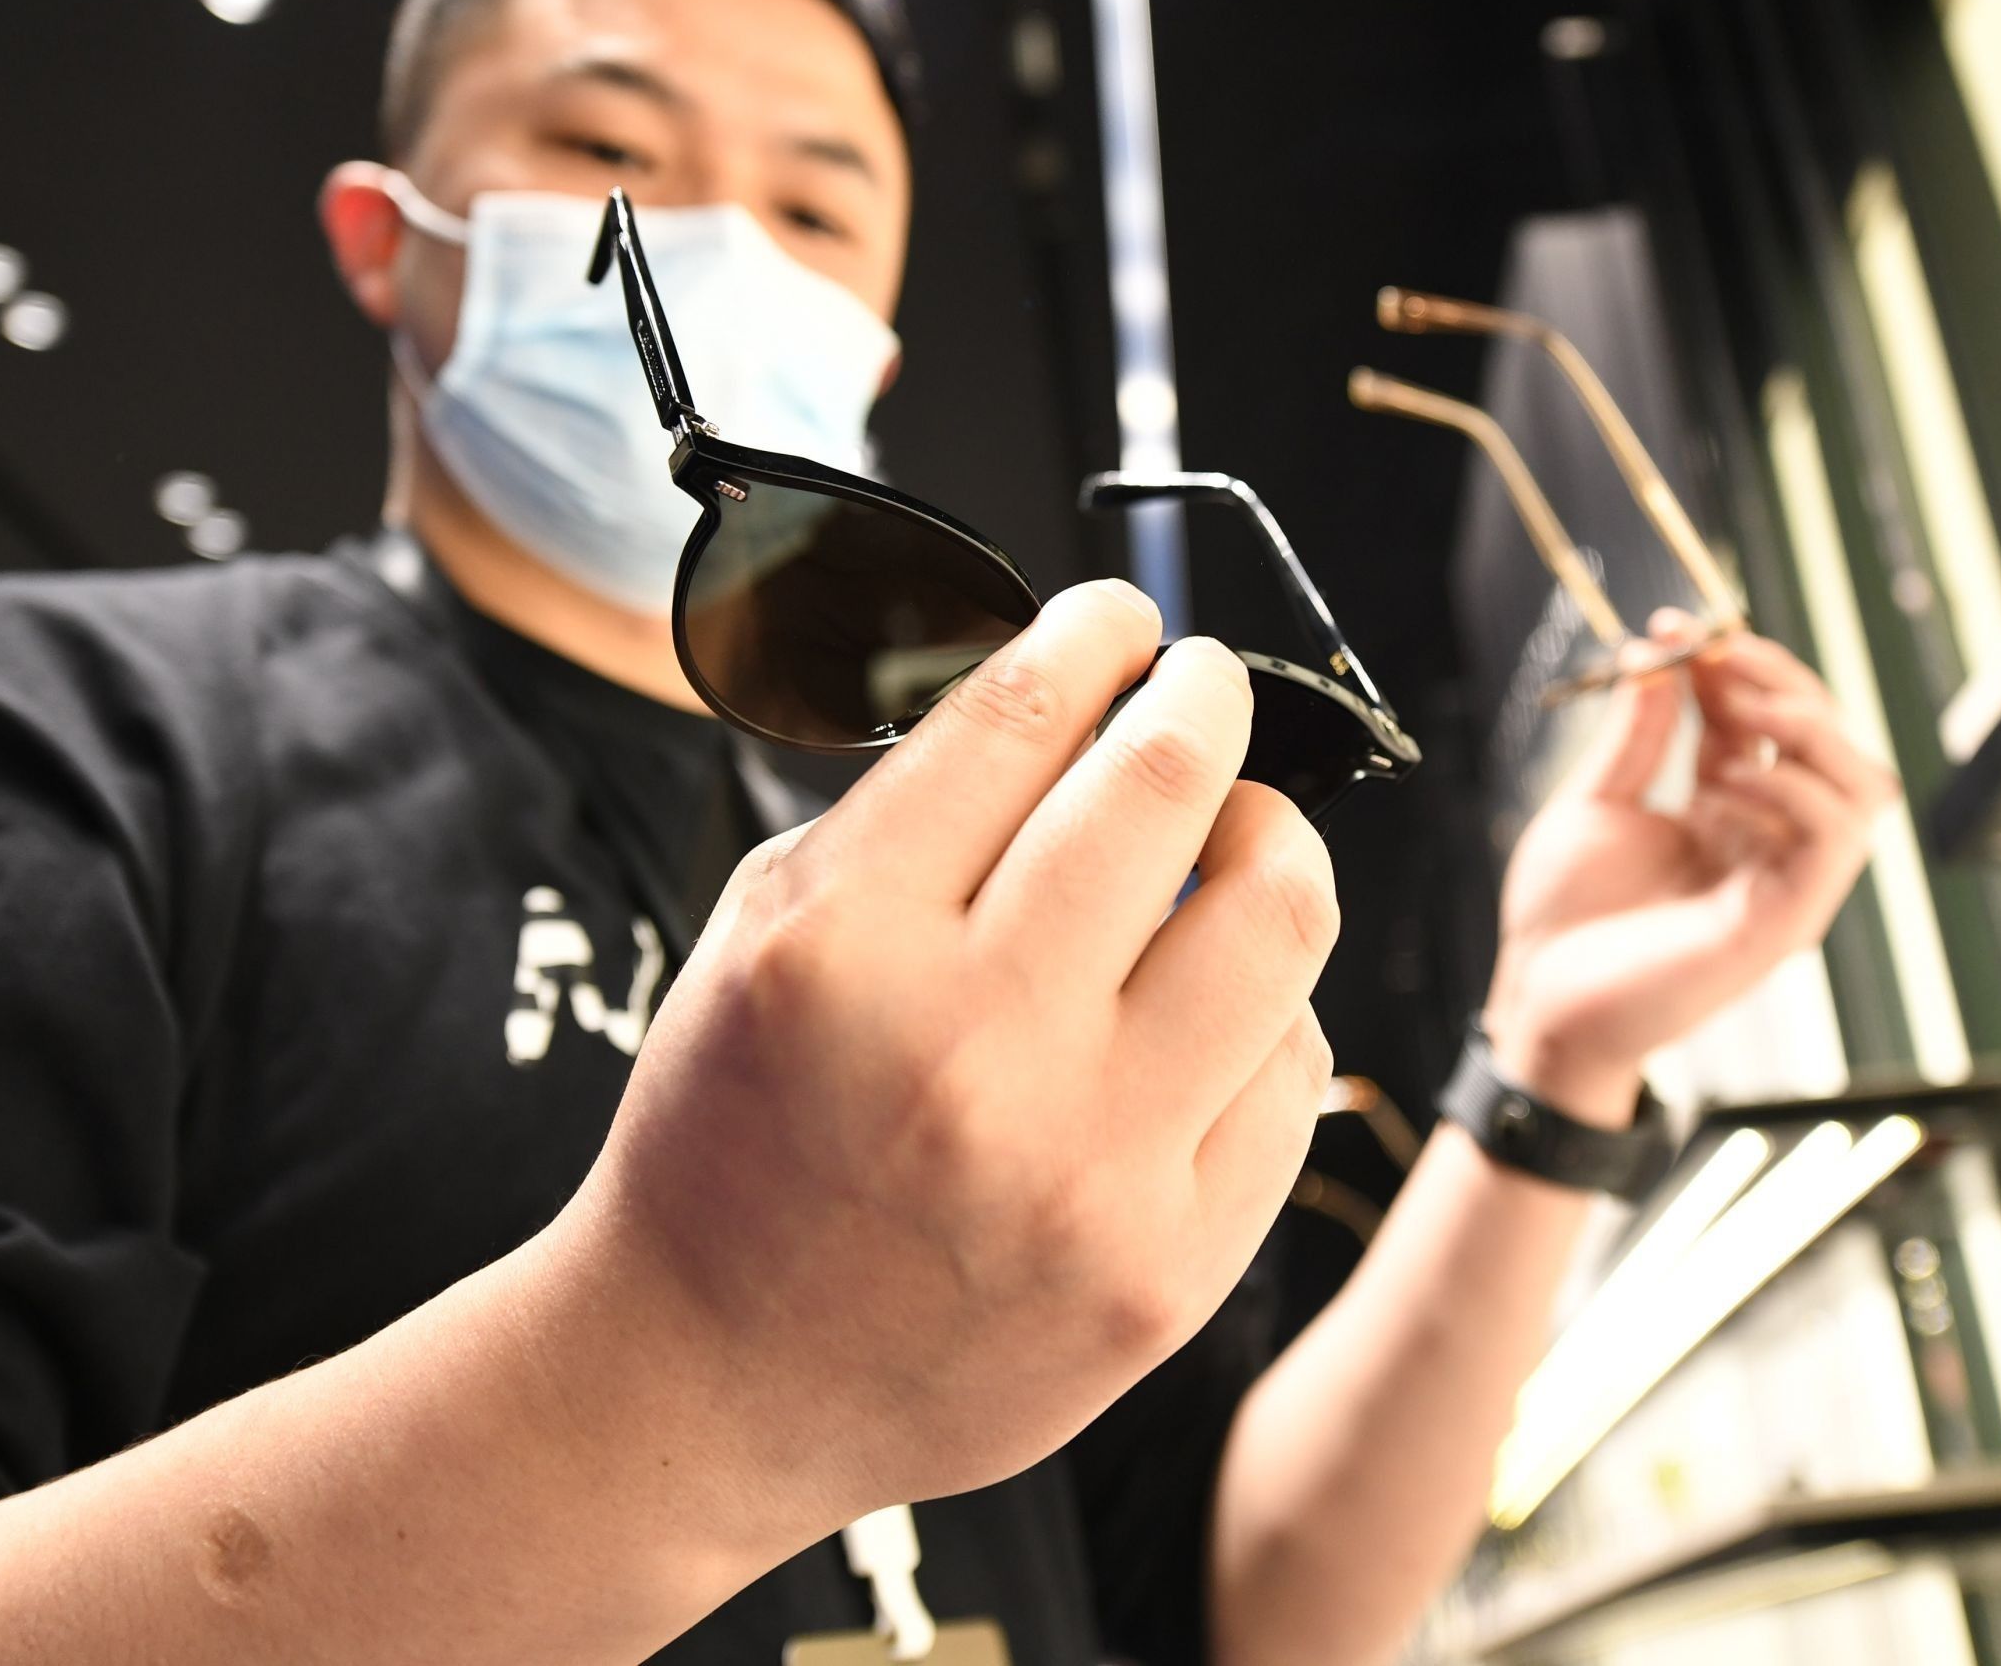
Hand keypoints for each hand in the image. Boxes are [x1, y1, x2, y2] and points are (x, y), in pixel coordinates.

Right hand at [562, 580, 1338, 1524]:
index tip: (1121, 619)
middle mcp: (972, 1049)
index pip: (1022, 713)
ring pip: (1278, 921)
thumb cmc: (733, 1139)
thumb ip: (910, 813)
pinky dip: (1265, 1011)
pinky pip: (1292, 1073)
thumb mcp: (763, 935)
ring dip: (1273, 838)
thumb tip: (1069, 696)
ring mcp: (1088, 1169)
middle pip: (1168, 785)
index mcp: (844, 944)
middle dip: (1204, 698)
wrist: (708, 1382)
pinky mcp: (1169, 1268)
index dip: (1095, 633)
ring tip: (1242, 835)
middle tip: (1203, 687)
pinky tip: (1210, 1008)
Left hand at [1481, 613, 1893, 1120]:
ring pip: (1861, 786)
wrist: (1539, 1001)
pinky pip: (1832, 842)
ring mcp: (1783, 882)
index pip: (1769, 721)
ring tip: (1741, 708)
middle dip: (1781, 681)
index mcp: (1729, 812)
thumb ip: (1638, 735)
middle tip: (1716, 655)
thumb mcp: (1596, 802)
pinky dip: (1793, 791)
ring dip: (1810, 729)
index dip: (1736, 665)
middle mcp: (1768, 842)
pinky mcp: (1784, 921)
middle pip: (1829, 741)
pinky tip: (1727, 781)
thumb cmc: (1564, 918)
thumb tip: (1659, 655)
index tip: (1677, 626)